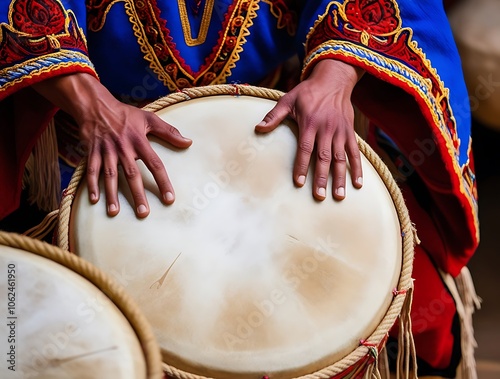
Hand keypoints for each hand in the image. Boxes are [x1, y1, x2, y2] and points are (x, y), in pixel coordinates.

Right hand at [34, 73, 191, 217]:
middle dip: (137, 195)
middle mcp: (123, 148)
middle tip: (143, 213)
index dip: (163, 182)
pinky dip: (91, 185)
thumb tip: (188, 142)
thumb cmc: (125, 114)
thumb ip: (169, 131)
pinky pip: (91, 170)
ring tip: (114, 212)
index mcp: (139, 141)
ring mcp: (106, 151)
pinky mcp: (92, 152)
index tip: (169, 199)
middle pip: (132, 174)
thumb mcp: (149, 118)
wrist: (95, 105)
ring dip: (112, 194)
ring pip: (110, 176)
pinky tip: (94, 200)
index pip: (155, 165)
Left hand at [255, 59, 363, 200]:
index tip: (299, 183)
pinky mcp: (350, 132)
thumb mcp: (287, 100)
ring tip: (339, 196)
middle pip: (324, 158)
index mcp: (310, 123)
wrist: (333, 79)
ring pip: (341, 158)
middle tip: (319, 196)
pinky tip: (357, 184)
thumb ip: (274, 116)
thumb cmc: (307, 92)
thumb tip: (258, 128)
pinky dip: (357, 168)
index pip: (305, 149)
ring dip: (340, 178)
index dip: (302, 166)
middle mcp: (327, 129)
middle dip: (322, 178)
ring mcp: (340, 132)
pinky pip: (355, 153)